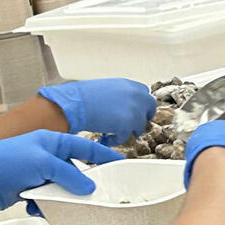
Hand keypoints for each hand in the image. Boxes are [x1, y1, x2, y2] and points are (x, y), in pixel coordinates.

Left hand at [0, 131, 122, 222]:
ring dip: (63, 197)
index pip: (85, 147)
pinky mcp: (28, 189)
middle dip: (83, 183)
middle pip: (75, 170)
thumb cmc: (1, 162)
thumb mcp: (41, 163)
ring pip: (62, 187)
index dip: (104, 156)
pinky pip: (48, 198)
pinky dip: (47, 204)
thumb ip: (68, 174)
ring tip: (64, 203)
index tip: (121, 165)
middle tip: (97, 194)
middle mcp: (46, 155)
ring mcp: (37, 173)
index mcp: (51, 141)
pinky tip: (42, 207)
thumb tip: (89, 187)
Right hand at [39, 79, 156, 143]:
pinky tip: (104, 138)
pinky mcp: (128, 124)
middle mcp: (136, 95)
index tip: (135, 112)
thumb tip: (121, 106)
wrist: (74, 103)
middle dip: (141, 118)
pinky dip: (115, 140)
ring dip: (127, 131)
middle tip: (130, 126)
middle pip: (150, 108)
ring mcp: (134, 109)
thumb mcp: (106, 89)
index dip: (140, 105)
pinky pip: (126, 137)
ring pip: (139, 126)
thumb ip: (119, 95)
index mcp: (129, 84)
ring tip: (111, 132)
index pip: (145, 94)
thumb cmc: (82, 96)